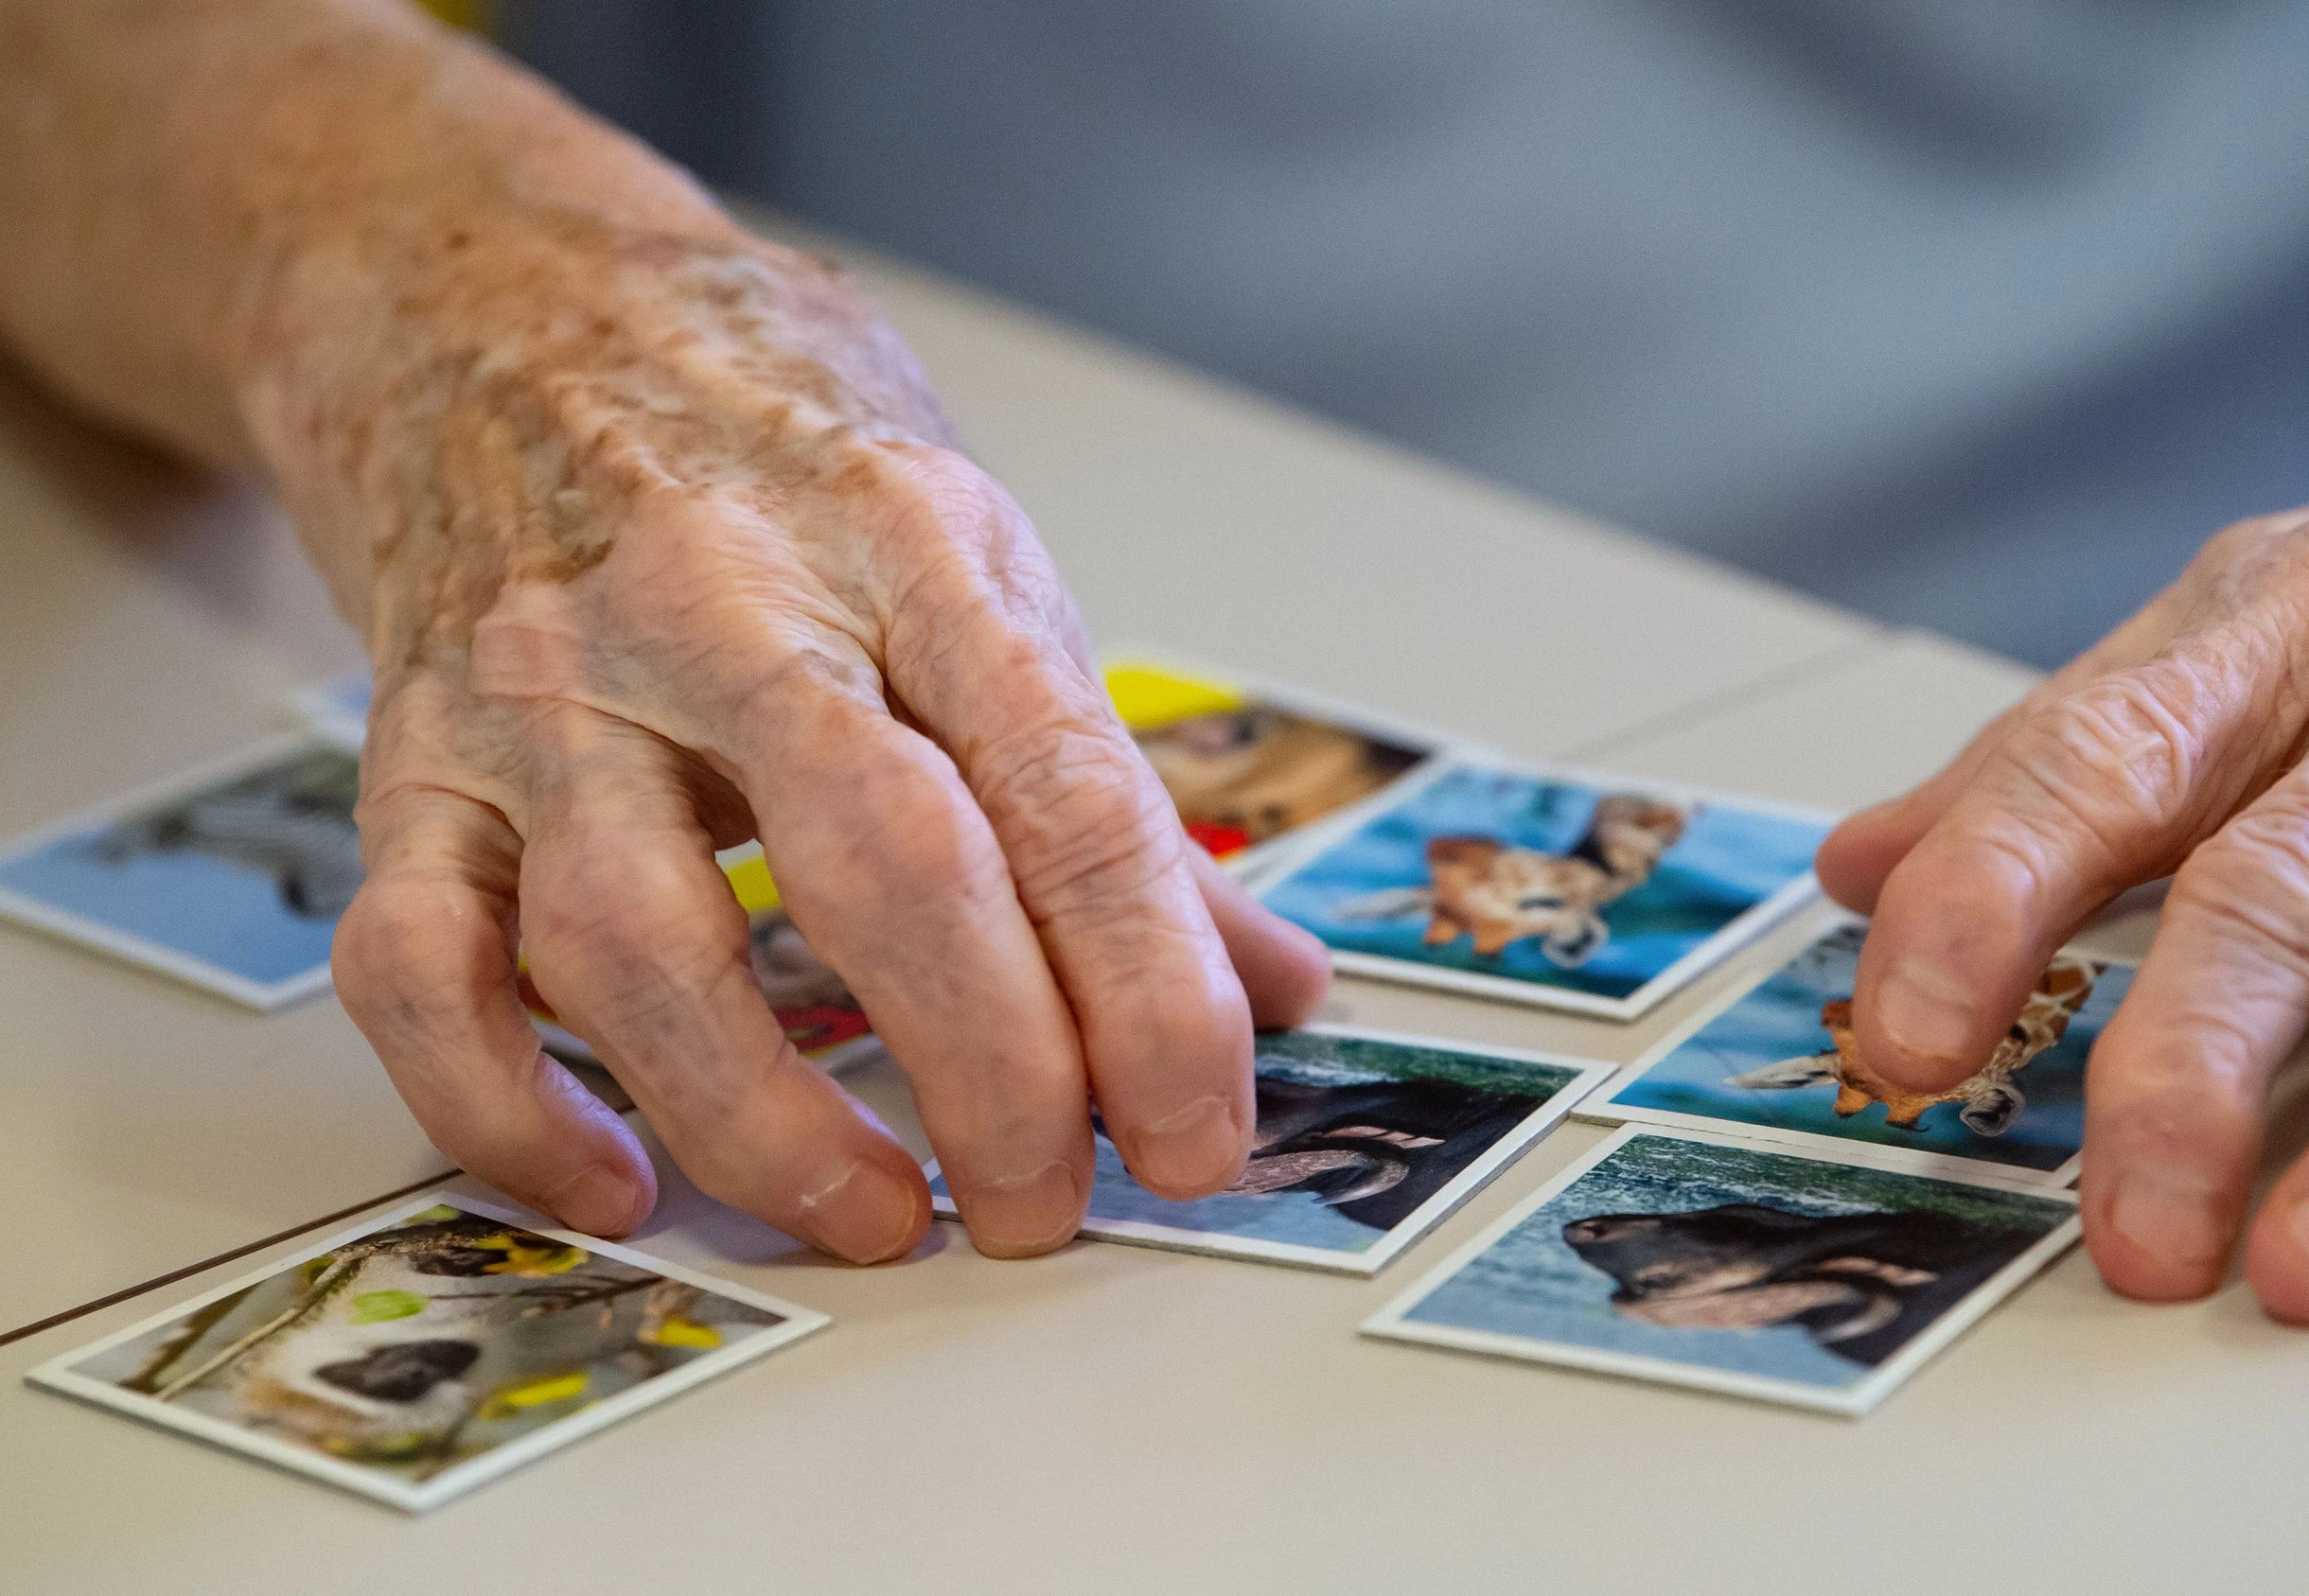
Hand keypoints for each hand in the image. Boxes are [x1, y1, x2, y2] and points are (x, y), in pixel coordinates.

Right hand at [271, 210, 1328, 1260]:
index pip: (1067, 794)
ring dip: (767, 1119)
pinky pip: (420, 966)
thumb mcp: (972, 562)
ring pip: (638, 941)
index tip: (1197, 1133)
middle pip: (883, 867)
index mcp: (913, 549)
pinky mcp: (411, 763)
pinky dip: (506, 1106)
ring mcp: (549, 689)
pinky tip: (618, 1182)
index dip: (1152, 991)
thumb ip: (1105, 785)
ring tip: (879, 1216)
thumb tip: (1269, 983)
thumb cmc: (766, 446)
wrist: (495, 303)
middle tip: (1048, 1205)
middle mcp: (725, 610)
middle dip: (993, 1070)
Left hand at [1817, 396, 2308, 1321]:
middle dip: (2194, 1058)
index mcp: (2295, 616)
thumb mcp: (2251, 628)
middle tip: (2126, 1217)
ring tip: (2304, 1269)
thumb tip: (1860, 870)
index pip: (2106, 756)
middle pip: (2301, 879)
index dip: (1988, 896)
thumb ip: (2057, 758)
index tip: (1902, 1032)